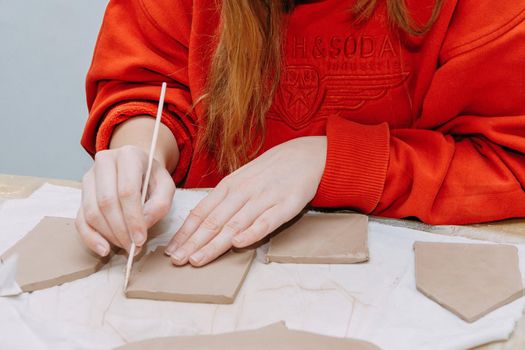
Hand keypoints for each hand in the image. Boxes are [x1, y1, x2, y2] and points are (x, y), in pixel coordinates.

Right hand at [76, 145, 174, 256]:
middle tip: (133, 247)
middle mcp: (104, 162)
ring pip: (92, 211)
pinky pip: (81, 219)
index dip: (133, 218)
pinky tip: (103, 249)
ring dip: (108, 235)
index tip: (140, 239)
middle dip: (120, 230)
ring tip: (125, 246)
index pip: (127, 190)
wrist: (137, 167)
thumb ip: (160, 203)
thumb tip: (144, 224)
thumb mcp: (166, 186)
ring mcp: (89, 177)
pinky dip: (90, 237)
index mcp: (128, 156)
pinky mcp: (82, 193)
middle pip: (106, 202)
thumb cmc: (152, 178)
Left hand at [165, 136, 326, 265]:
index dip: (185, 233)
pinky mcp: (285, 205)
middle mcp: (242, 192)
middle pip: (213, 221)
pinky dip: (251, 233)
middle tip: (177, 261)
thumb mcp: (241, 179)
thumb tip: (201, 223)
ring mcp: (263, 198)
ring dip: (214, 244)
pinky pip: (266, 221)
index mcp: (229, 186)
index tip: (172, 250)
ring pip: (234, 224)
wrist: (303, 155)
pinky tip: (238, 244)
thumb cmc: (269, 171)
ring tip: (197, 259)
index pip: (201, 212)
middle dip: (192, 243)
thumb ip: (224, 200)